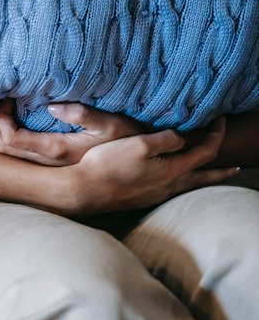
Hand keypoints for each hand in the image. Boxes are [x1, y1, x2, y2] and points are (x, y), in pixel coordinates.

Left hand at [0, 99, 142, 165]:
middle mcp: (47, 163)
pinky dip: (6, 136)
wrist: (138, 167)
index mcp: (57, 150)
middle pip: (2, 149)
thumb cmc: (128, 141)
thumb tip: (52, 107)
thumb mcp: (112, 124)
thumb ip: (84, 115)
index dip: (0, 120)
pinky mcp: (50, 164)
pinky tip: (9, 121)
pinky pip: (17, 153)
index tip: (6, 98)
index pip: (12, 140)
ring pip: (7, 154)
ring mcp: (47, 166)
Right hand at [69, 117, 238, 213]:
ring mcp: (153, 195)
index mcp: (172, 171)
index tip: (220, 120)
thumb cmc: (109, 165)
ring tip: (206, 175)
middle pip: (202, 178)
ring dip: (200, 178)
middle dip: (220, 171)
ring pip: (186, 186)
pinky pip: (169, 190)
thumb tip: (180, 139)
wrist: (83, 190)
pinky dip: (180, 182)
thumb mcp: (140, 143)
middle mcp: (167, 187)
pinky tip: (171, 181)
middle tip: (236, 168)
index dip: (216, 135)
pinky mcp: (139, 199)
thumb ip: (166, 139)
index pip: (205, 152)